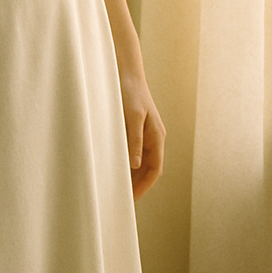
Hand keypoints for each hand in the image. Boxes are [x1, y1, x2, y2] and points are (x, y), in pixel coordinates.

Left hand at [121, 75, 165, 199]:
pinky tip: (114, 167)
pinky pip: (134, 152)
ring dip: (133, 175)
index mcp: (157, 137)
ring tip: (118, 187)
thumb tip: (135, 165)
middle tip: (122, 197)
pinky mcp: (136, 129)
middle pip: (149, 168)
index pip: (155, 169)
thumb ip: (134, 140)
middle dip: (138, 184)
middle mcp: (154, 138)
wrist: (127, 74)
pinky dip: (127, 162)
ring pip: (142, 162)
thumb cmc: (130, 94)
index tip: (132, 198)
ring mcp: (146, 134)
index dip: (145, 186)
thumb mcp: (132, 117)